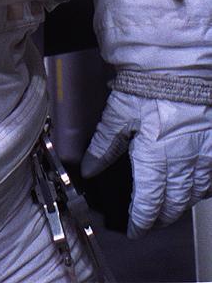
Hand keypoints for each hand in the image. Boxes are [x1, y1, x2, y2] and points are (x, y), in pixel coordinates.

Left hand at [82, 89, 211, 236]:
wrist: (180, 60)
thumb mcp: (119, 112)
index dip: (141, 220)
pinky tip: (196, 187)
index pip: (149, 202)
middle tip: (151, 220)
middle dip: (161, 216)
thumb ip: (104, 143)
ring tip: (171, 206)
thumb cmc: (149, 82)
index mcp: (156, 156)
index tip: (134, 229)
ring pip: (196, 193)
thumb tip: (89, 168)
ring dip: (182, 203)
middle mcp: (183, 160)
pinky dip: (203, 187)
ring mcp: (204, 153)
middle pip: (174, 203)